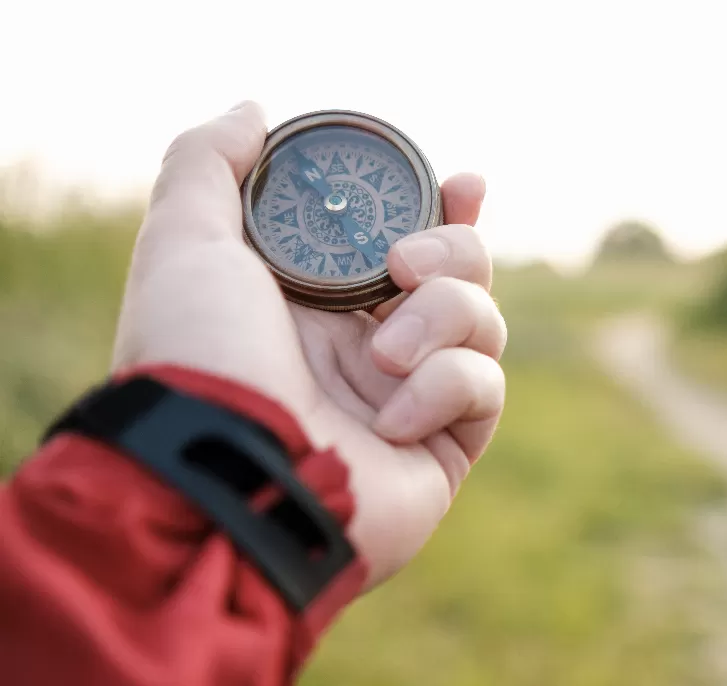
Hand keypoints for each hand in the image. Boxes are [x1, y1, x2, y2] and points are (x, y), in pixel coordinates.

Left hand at [111, 102, 505, 588]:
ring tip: (382, 355)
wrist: (227, 476)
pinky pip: (484, 390)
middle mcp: (368, 350)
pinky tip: (389, 420)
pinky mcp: (443, 448)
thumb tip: (254, 112)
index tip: (464, 182)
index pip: (404, 241)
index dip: (443, 208)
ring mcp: (410, 400)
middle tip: (404, 265)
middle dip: (454, 251)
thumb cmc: (198, 361)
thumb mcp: (185, 243)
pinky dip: (443, 388)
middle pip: (462, 274)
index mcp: (320, 304)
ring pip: (484, 324)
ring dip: (441, 319)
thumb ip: (209, 164)